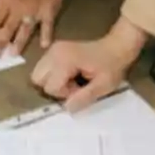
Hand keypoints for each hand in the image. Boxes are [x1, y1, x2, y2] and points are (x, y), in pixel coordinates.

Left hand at [0, 0, 63, 57]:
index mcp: (5, 4)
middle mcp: (18, 11)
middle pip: (8, 28)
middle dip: (0, 42)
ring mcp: (34, 12)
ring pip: (25, 29)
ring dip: (19, 42)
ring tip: (13, 54)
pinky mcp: (48, 12)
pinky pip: (48, 25)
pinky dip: (47, 34)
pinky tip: (45, 45)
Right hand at [31, 19, 147, 111]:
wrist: (117, 46)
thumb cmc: (112, 66)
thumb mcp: (103, 85)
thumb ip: (84, 97)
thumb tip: (67, 108)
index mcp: (65, 60)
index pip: (50, 87)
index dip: (64, 93)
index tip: (80, 88)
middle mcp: (54, 52)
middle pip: (37, 79)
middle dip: (53, 87)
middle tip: (73, 85)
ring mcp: (52, 49)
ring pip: (38, 74)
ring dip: (52, 81)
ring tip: (72, 79)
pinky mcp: (53, 49)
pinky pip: (43, 68)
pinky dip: (52, 75)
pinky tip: (69, 74)